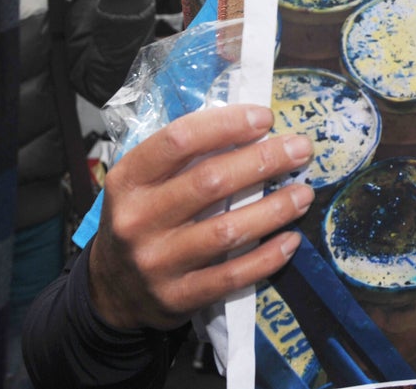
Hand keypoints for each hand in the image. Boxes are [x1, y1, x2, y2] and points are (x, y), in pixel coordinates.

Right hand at [87, 104, 314, 330]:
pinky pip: (233, 276)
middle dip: (265, 160)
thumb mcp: (142, 182)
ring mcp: (157, 262)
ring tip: (303, 194)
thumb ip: (183, 157)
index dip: (227, 125)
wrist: (111, 291)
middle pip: (211, 181)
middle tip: (301, 149)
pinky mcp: (178, 297)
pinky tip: (290, 239)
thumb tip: (249, 127)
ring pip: (228, 230)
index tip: (264, 118)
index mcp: (128, 179)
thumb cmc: (139, 219)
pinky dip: (268, 257)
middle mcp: (138, 219)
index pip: (179, 140)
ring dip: (275, 209)